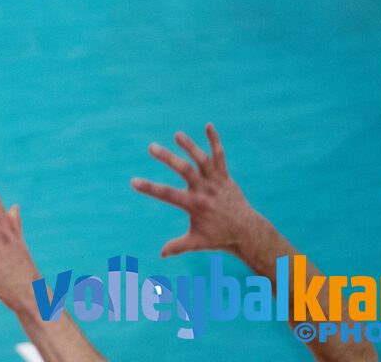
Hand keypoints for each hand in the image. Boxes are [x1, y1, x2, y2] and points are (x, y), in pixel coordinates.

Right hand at [131, 123, 261, 257]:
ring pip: (202, 160)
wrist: (248, 232)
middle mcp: (205, 191)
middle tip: (151, 147)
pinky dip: (215, 141)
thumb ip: (177, 246)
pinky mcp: (225, 177)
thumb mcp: (197, 242)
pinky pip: (220, 156)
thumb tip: (160, 255)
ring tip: (177, 134)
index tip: (132, 181)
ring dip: (190, 146)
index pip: (168, 195)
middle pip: (185, 171)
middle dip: (168, 158)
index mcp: (194, 206)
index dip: (149, 188)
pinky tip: (208, 125)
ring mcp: (216, 182)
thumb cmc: (219, 238)